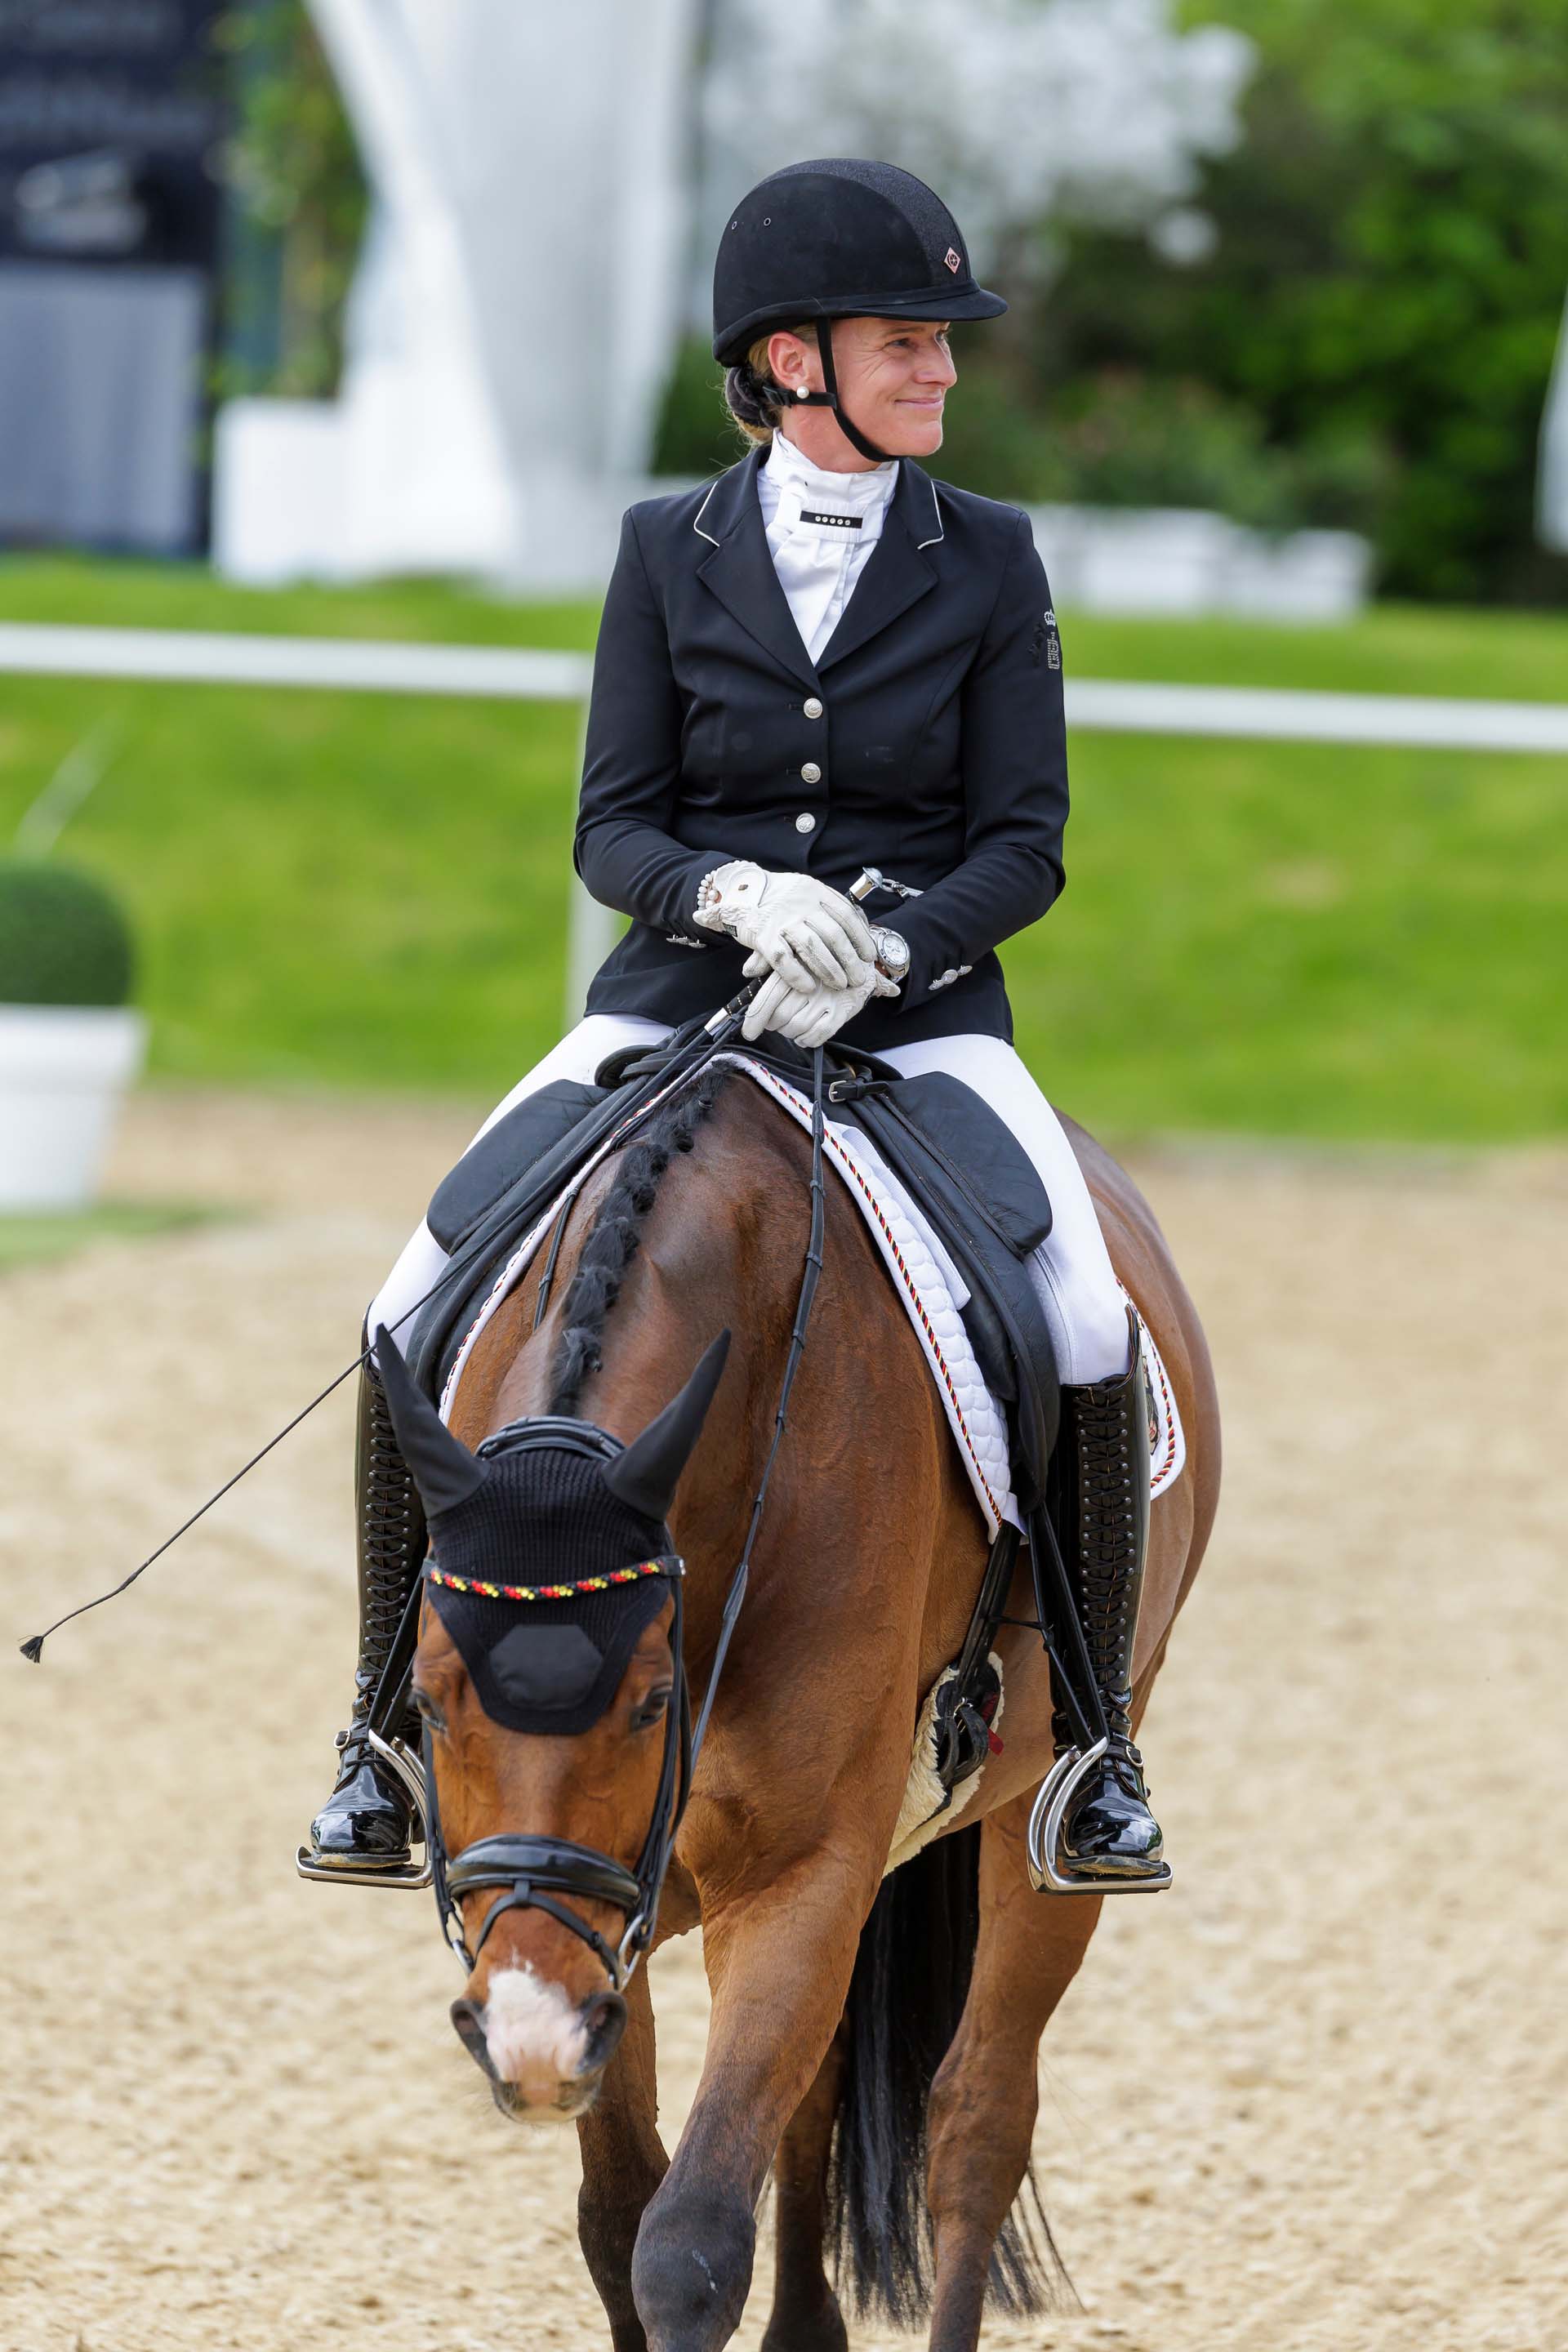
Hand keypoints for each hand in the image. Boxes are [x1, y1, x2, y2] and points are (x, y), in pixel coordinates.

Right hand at [693, 862, 878, 993]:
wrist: (742, 892)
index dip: (861, 938)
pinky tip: (809, 987)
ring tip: (840, 984)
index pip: (846, 915)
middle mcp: (800, 902)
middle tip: (858, 978)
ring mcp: (781, 919)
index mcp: (815, 890)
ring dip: (829, 969)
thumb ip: (829, 909)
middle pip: (832, 934)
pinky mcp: (762, 935)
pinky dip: (797, 975)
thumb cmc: (781, 899)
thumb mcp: (806, 893)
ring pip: (811, 947)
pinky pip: (783, 959)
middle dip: (849, 960)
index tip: (869, 957)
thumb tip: (861, 934)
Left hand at [741, 962, 898, 1049]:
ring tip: (789, 1027)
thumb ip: (768, 959)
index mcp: (796, 964)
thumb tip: (748, 971)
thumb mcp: (793, 951)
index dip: (755, 1019)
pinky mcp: (843, 1010)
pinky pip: (818, 1035)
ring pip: (798, 1027)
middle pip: (780, 1016)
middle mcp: (812, 981)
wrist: (859, 960)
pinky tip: (804, 1035)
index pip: (768, 996)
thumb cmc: (820, 959)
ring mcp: (828, 997)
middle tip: (773, 1023)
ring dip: (789, 1033)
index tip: (749, 1032)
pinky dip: (807, 1040)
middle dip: (772, 1025)